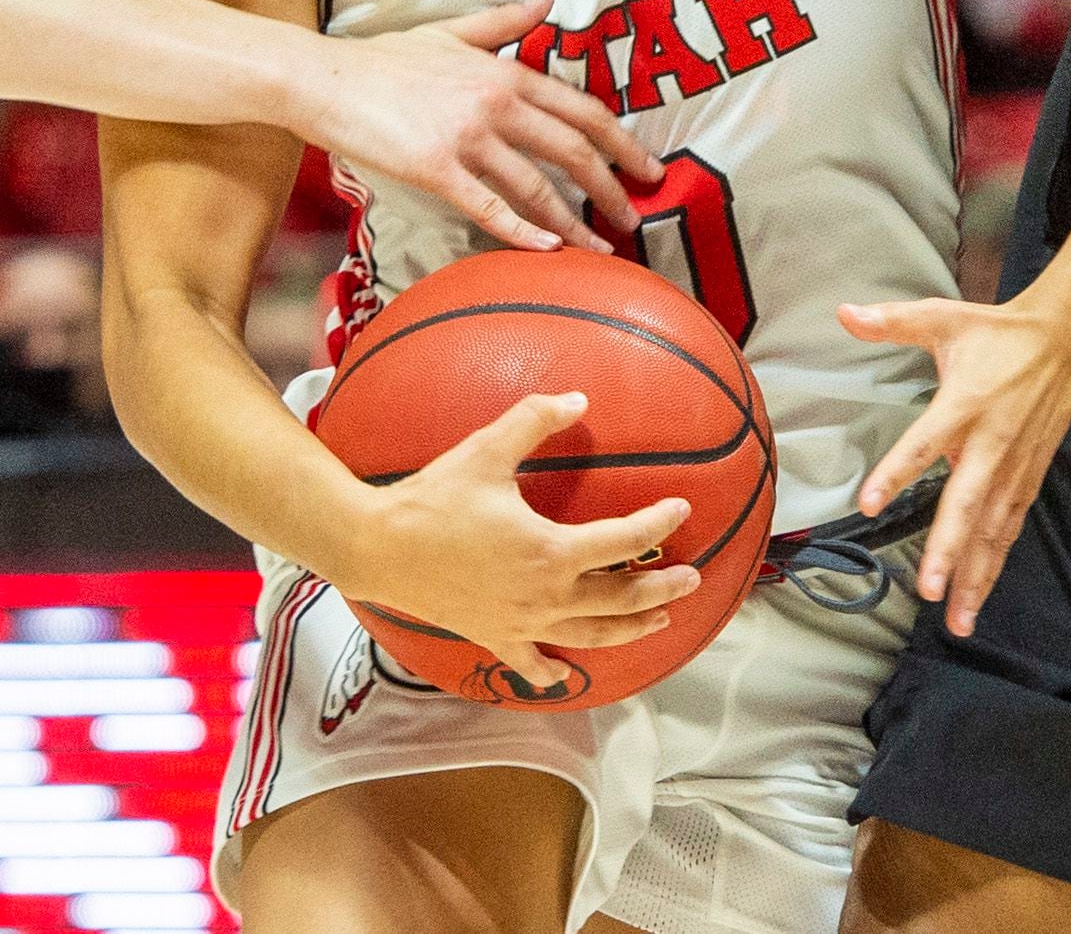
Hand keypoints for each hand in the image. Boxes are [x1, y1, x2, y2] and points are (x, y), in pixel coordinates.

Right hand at [288, 0, 659, 252]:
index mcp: (505, 73)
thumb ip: (504, 22)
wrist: (325, 78)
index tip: (647, 167)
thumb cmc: (384, 59)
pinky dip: (522, 230)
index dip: (622, 142)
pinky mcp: (435, 168)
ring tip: (600, 247)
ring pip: (538, 185)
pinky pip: (489, 205)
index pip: (582, 109)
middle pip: (574, 149)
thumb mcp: (451, 32)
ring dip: (575, 221)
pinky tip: (547, 251)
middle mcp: (496, 103)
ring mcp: (467, 136)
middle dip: (613, 186)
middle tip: (635, 216)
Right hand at [333, 391, 700, 690]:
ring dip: (630, 629)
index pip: (623, 540)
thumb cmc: (434, 499)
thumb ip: (537, 419)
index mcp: (551, 552)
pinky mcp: (493, 638)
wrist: (377, 548)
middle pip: (620, 599)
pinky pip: (531, 664)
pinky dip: (552, 671)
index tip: (682, 508)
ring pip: (590, 635)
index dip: (658, 523)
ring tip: (660, 620)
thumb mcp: (488, 449)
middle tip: (693, 577)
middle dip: (662, 589)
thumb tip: (579, 398)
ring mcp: (521, 624)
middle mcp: (544, 596)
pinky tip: (564, 673)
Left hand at [842, 294, 1070, 635]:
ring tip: (957, 616)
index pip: (926, 441)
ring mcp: (1014, 464)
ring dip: (976, 572)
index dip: (898, 471)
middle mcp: (992, 441)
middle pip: (969, 502)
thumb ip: (894, 321)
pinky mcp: (1028, 475)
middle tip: (930, 589)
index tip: (870, 502)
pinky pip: (1010, 525)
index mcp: (965, 401)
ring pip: (994, 527)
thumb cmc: (998, 332)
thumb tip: (846, 312)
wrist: (1066, 339)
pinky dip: (995, 560)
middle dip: (950, 548)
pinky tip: (979, 593)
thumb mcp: (944, 317)